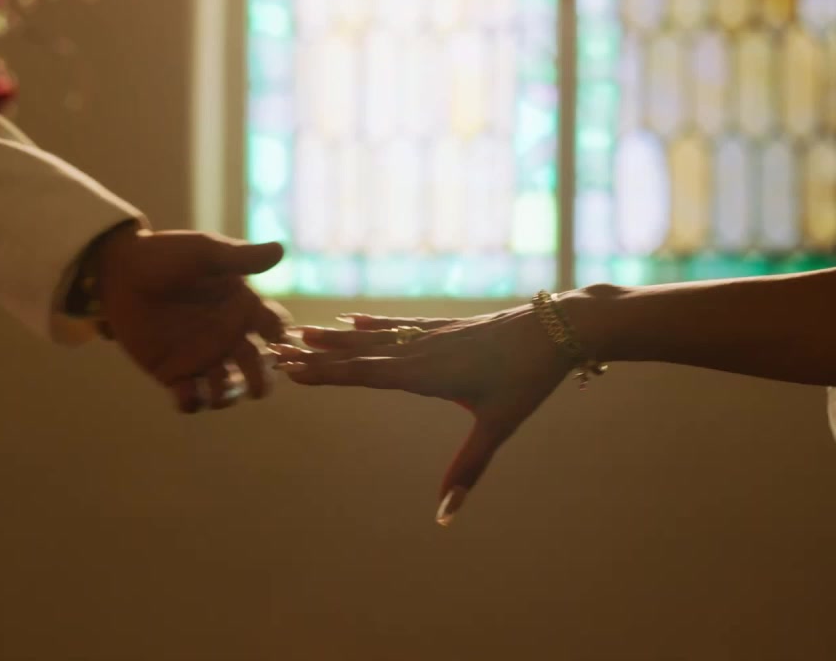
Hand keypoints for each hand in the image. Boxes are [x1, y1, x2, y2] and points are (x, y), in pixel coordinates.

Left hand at [90, 224, 288, 412]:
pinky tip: (187, 391)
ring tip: (219, 389)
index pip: (273, 326)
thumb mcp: (205, 252)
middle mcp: (227, 337)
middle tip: (257, 387)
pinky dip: (193, 402)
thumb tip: (281, 250)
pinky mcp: (173, 372)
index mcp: (241, 308)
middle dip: (261, 381)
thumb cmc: (164, 256)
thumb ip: (240, 257)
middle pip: (257, 367)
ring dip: (229, 396)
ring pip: (227, 389)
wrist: (117, 273)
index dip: (280, 337)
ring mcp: (201, 357)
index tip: (274, 340)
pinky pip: (190, 398)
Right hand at [273, 304, 573, 524]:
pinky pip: (398, 325)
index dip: (326, 373)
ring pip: (373, 335)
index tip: (290, 370)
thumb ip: (468, 470)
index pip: (364, 374)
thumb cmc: (529, 379)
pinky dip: (371, 323)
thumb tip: (444, 516)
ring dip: (334, 337)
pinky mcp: (446, 326)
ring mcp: (432, 334)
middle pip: (358, 352)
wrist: (559, 327)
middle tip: (275, 349)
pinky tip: (351, 319)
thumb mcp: (498, 426)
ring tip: (299, 333)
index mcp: (427, 373)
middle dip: (316, 354)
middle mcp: (421, 349)